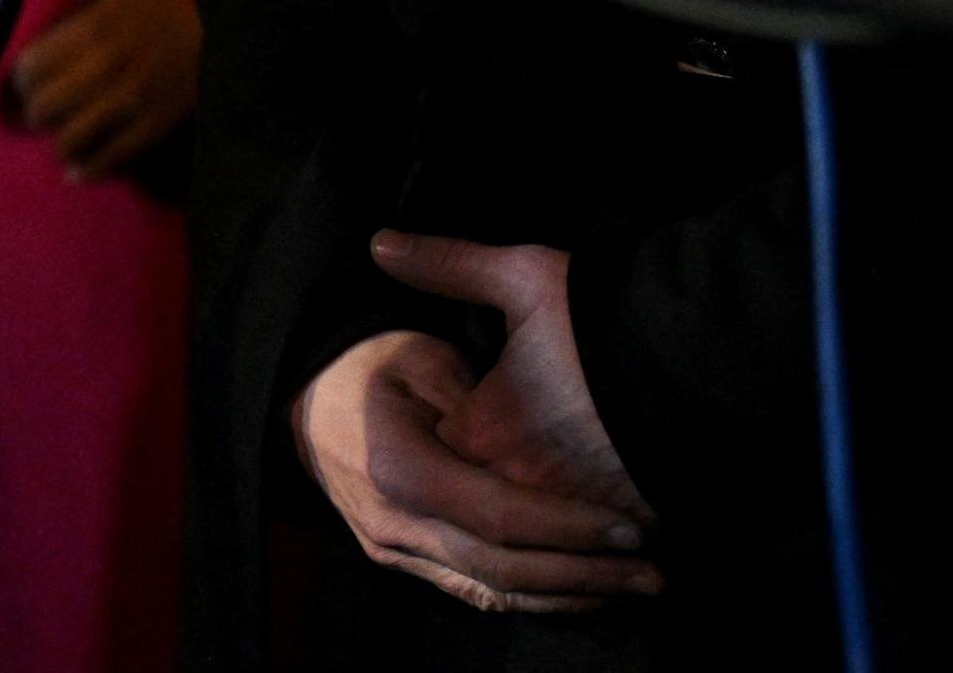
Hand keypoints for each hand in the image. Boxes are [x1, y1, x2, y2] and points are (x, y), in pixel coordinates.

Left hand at [6, 0, 198, 179]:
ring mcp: (131, 102)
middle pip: (46, 106)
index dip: (20, 76)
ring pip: (71, 138)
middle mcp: (108, 68)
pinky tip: (77, 170)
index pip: (34, 64)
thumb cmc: (171, 0)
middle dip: (34, 110)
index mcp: (96, 27)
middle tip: (37, 107)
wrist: (228, 31)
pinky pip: (110, 158)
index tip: (23, 77)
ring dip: (58, 140)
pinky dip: (88, 169)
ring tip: (58, 134)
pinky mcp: (153, 127)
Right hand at [291, 324, 660, 614]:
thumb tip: (537, 442)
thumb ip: (477, 406)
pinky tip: (578, 591)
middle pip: (500, 569)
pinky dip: (528, 594)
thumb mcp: (423, 357)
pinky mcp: (400, 559)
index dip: (568, 527)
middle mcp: (395, 525)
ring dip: (564, 595)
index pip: (497, 518)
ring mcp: (393, 550)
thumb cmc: (370, 363)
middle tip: (650, 571)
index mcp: (400, 471)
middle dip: (582, 575)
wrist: (302, 395)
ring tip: (628, 586)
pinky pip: (471, 589)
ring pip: (489, 592)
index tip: (628, 525)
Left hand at [371, 231, 650, 522]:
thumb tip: (379, 245)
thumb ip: (446, 265)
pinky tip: (609, 514)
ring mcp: (572, 509)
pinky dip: (596, 533)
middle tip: (528, 454)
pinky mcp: (625, 521)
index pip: (442, 453)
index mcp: (482, 429)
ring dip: (549, 519)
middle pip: (487, 500)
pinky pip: (595, 543)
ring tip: (568, 491)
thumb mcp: (520, 277)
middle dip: (500, 484)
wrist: (696, 352)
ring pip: (541, 529)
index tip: (481, 411)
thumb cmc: (601, 314)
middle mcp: (518, 480)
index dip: (458, 434)